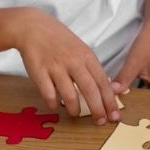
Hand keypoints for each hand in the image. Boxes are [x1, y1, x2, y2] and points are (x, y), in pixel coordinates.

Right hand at [12, 8, 121, 124]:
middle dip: (98, 109)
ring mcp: (56, 67)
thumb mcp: (82, 51)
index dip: (110, 101)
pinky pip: (48, 93)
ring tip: (75, 113)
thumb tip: (108, 90)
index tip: (114, 115)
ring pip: (69, 94)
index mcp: (87, 57)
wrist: (34, 28)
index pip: (103, 82)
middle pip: (90, 90)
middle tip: (100, 121)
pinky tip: (55, 106)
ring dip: (74, 109)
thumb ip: (93, 69)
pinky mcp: (39, 71)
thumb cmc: (61, 42)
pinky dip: (53, 103)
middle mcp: (73, 62)